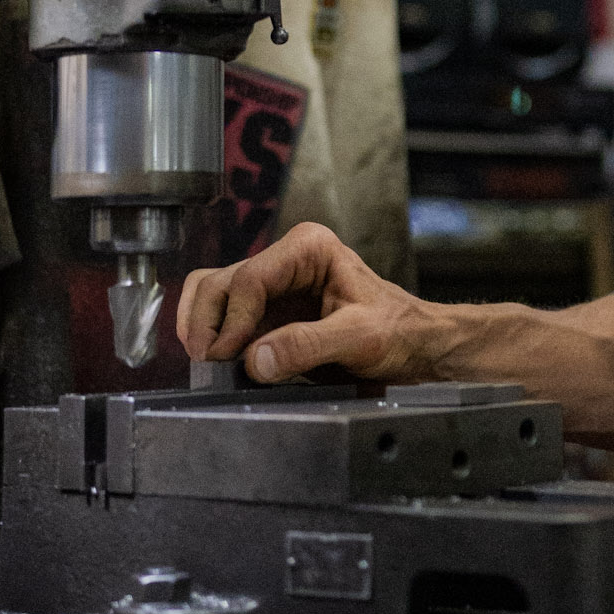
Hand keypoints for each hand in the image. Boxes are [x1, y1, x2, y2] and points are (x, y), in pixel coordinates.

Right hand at [177, 222, 440, 383]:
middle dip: (208, 322)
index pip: (250, 278)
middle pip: (221, 282)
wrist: (412, 344)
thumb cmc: (396, 331)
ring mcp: (272, 285)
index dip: (232, 320)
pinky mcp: (266, 312)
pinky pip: (222, 317)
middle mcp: (285, 259)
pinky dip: (212, 337)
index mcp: (308, 248)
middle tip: (209, 365)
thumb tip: (256, 359)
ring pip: (213, 294)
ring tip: (210, 365)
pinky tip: (220, 365)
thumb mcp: (359, 338)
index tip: (228, 357)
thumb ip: (308, 345)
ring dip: (202, 327)